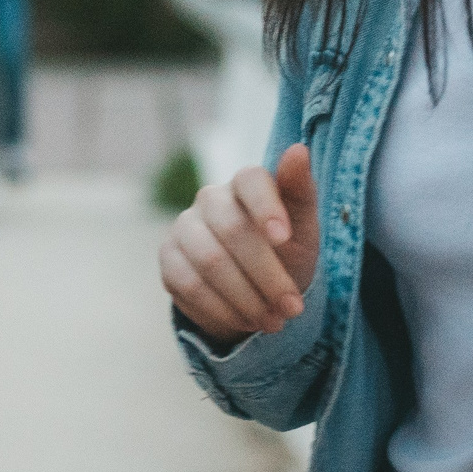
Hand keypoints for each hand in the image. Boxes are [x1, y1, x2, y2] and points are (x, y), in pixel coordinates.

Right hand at [160, 142, 320, 345]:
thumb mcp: (304, 227)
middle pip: (233, 230)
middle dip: (267, 275)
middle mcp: (209, 199)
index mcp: (244, 184)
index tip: (285, 239)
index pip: (250, 180)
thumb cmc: (285, 251)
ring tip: (273, 322)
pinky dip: (222, 310)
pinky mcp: (168, 258)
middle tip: (292, 308)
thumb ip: (300, 190)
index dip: (266, 207)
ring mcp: (183, 227)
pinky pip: (189, 284)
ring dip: (247, 298)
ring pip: (210, 261)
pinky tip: (244, 323)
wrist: (255, 288)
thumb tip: (298, 149)